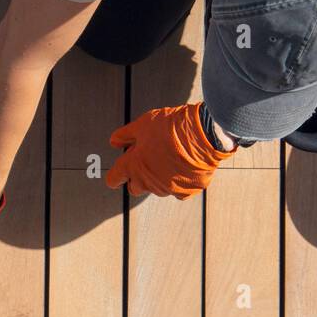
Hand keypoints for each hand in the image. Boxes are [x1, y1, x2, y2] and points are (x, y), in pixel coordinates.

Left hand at [105, 102, 234, 198]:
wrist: (202, 134)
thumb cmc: (171, 127)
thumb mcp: (142, 125)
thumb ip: (124, 135)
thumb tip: (114, 142)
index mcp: (133, 166)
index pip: (113, 179)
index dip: (115, 176)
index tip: (118, 173)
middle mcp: (147, 182)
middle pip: (134, 188)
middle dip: (136, 178)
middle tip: (146, 162)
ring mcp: (167, 189)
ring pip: (156, 189)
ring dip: (158, 178)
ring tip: (168, 158)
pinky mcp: (185, 191)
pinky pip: (178, 191)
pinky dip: (179, 182)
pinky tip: (183, 167)